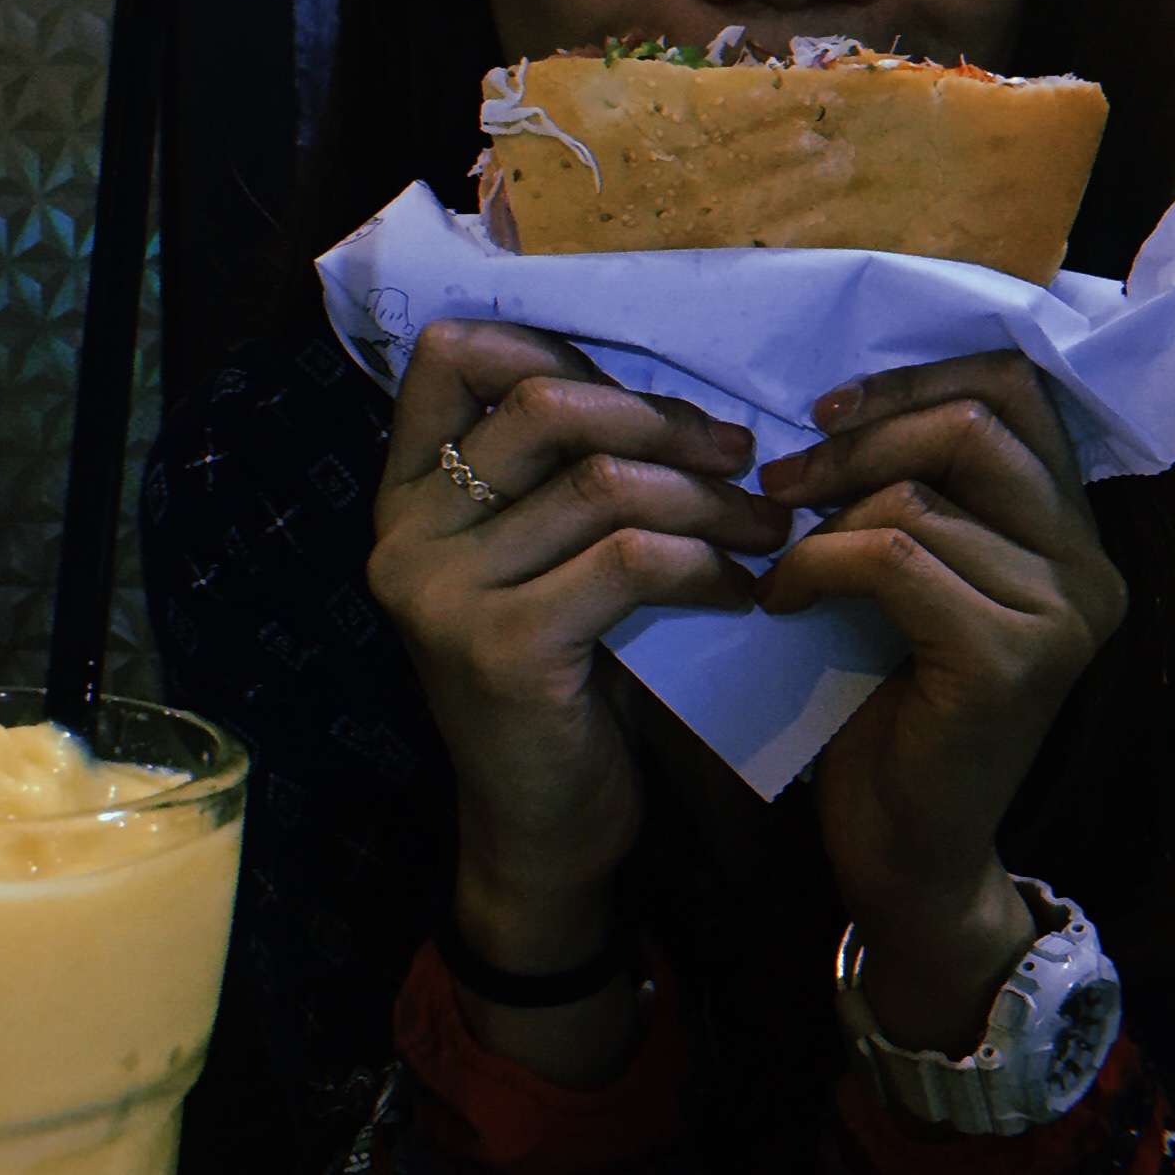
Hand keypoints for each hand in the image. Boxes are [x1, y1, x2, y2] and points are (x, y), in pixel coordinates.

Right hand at [368, 319, 790, 981]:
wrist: (542, 831)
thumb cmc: (562, 682)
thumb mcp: (538, 563)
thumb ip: (555, 477)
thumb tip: (657, 376)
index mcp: (405, 497)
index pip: (450, 357)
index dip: (552, 344)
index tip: (644, 387)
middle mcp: (406, 536)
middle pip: (543, 405)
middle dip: (662, 420)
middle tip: (742, 455)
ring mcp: (445, 594)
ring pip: (603, 483)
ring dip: (709, 499)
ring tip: (769, 525)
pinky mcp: (505, 650)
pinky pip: (630, 561)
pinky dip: (704, 564)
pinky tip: (740, 589)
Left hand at [758, 354, 1126, 1051]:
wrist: (907, 849)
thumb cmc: (896, 708)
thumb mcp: (918, 576)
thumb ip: (922, 491)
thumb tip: (842, 394)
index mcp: (1077, 532)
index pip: (1016, 389)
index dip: (914, 379)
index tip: (826, 411)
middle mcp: (1091, 565)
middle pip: (975, 423)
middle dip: (861, 435)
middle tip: (780, 479)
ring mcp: (1062, 613)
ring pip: (921, 494)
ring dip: (824, 515)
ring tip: (776, 552)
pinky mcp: (1010, 659)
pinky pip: (894, 558)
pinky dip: (817, 564)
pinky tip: (782, 600)